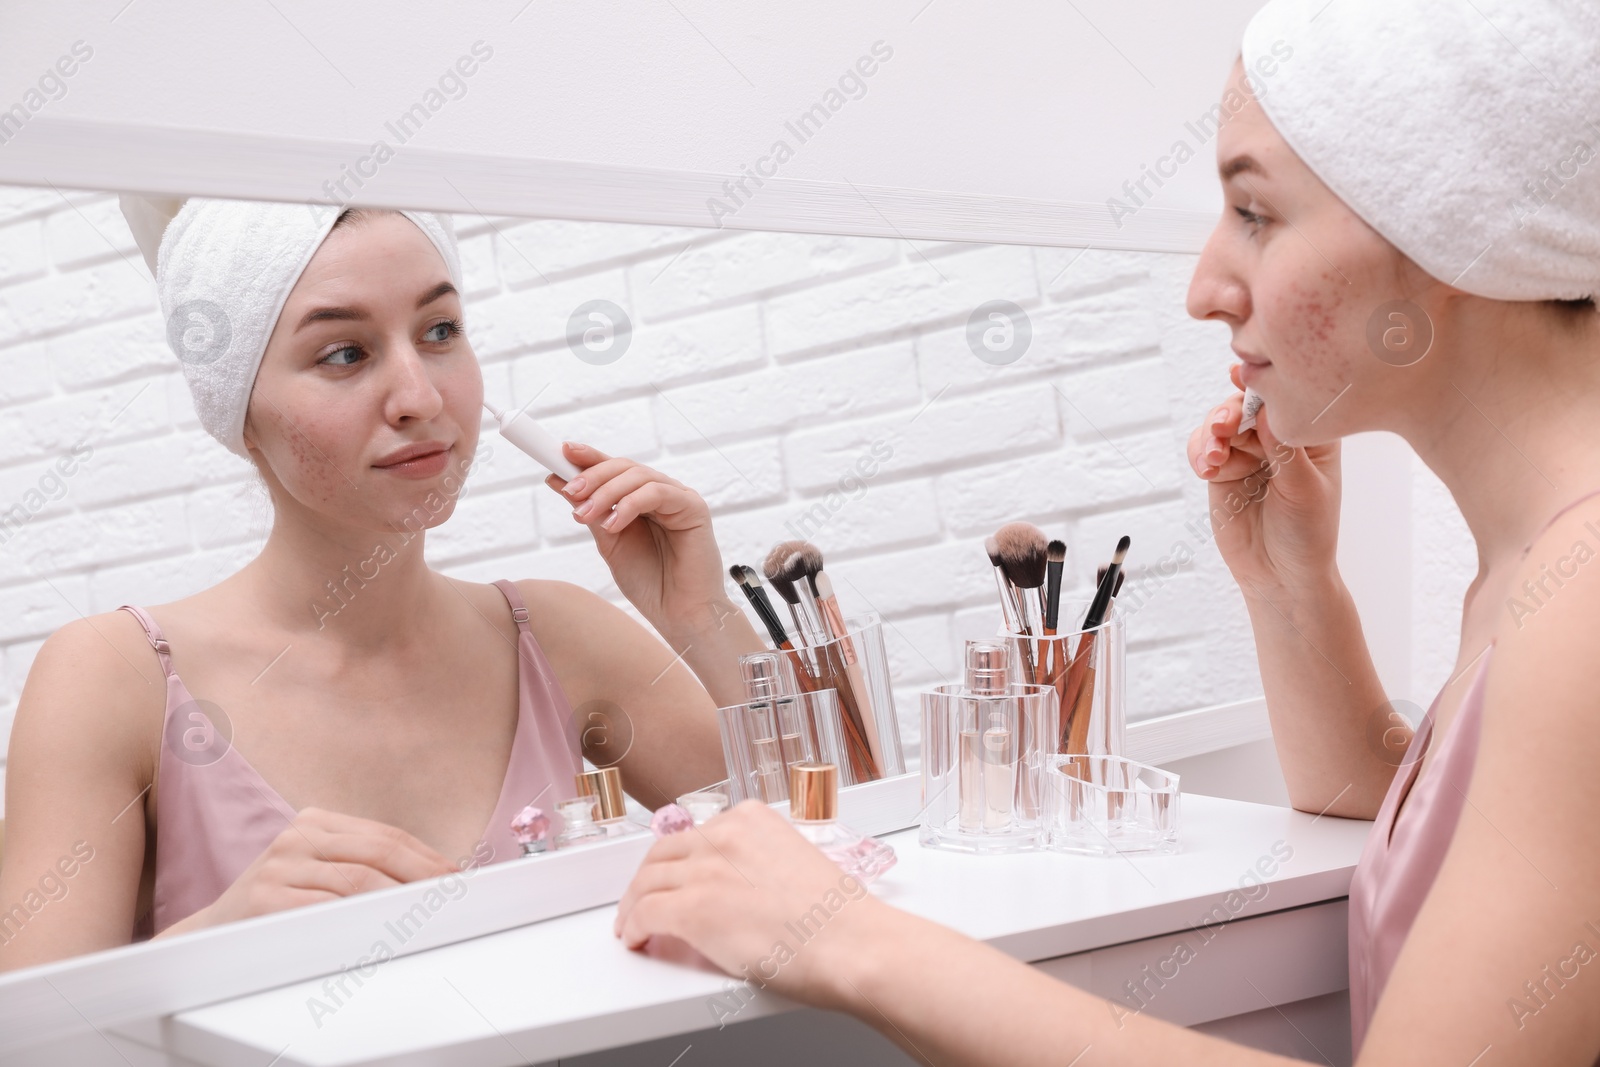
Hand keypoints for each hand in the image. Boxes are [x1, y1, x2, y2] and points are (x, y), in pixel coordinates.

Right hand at [174, 807, 457, 931]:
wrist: (208, 939)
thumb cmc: (275, 908)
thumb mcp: (317, 874)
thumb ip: (364, 869)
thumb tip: (431, 883)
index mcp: (315, 822)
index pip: (388, 836)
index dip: (428, 858)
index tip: (458, 880)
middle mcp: (297, 835)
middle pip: (380, 852)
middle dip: (425, 876)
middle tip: (454, 899)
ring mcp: (279, 864)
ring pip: (359, 879)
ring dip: (401, 900)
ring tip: (430, 915)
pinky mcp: (264, 898)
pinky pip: (327, 908)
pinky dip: (362, 919)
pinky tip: (386, 928)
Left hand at [549, 443, 735, 634]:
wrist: (679, 614)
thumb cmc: (649, 582)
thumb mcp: (609, 541)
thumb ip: (591, 511)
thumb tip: (558, 481)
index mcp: (642, 500)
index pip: (614, 470)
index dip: (589, 457)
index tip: (561, 450)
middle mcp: (661, 494)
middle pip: (625, 467)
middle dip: (593, 476)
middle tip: (570, 491)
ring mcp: (679, 499)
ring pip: (639, 476)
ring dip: (606, 492)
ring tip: (585, 515)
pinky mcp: (693, 508)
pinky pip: (658, 492)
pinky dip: (630, 504)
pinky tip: (613, 524)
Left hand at [614, 800, 888, 1013]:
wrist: (852, 943)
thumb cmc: (837, 917)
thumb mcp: (795, 861)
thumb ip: (757, 862)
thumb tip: (737, 887)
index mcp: (751, 818)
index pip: (695, 834)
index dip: (675, 860)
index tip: (671, 875)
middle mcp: (723, 835)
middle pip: (661, 854)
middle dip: (646, 879)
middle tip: (641, 899)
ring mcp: (705, 870)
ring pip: (646, 883)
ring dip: (633, 905)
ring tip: (631, 923)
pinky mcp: (692, 909)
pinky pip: (644, 914)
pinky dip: (632, 927)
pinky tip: (635, 938)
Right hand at [1186, 363, 1342, 600]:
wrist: (1280, 576)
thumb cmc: (1307, 534)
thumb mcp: (1303, 490)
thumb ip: (1283, 451)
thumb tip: (1265, 410)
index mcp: (1310, 437)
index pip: (1286, 400)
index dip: (1264, 385)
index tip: (1240, 376)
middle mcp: (1277, 439)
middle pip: (1246, 406)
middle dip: (1230, 412)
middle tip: (1224, 427)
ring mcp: (1248, 454)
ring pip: (1220, 425)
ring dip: (1212, 434)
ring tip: (1214, 457)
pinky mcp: (1222, 472)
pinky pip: (1203, 449)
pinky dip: (1200, 453)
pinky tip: (1207, 468)